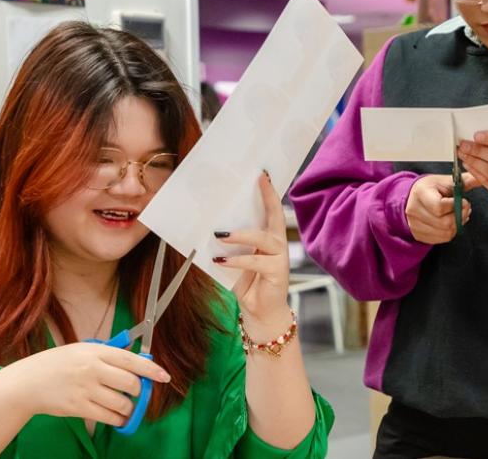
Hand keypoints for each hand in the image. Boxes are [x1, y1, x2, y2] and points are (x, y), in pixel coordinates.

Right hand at [0, 342, 170, 426]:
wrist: (28, 382)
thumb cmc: (56, 364)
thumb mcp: (81, 350)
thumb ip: (107, 354)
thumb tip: (135, 358)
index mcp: (95, 352)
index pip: (131, 360)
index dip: (151, 369)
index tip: (164, 376)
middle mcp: (92, 369)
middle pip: (131, 383)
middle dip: (140, 391)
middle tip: (137, 393)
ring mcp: (86, 390)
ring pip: (122, 403)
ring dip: (130, 408)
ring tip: (126, 408)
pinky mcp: (79, 408)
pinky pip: (110, 417)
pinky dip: (119, 419)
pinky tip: (118, 417)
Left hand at [213, 172, 292, 328]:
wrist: (259, 312)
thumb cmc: (247, 283)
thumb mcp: (234, 258)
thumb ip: (227, 244)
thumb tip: (207, 227)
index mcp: (269, 236)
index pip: (270, 209)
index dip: (268, 191)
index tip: (262, 174)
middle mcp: (278, 243)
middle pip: (275, 215)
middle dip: (268, 197)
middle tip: (258, 182)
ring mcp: (280, 257)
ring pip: (264, 238)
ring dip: (241, 234)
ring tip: (221, 235)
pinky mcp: (277, 272)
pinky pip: (256, 261)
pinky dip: (237, 260)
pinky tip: (221, 261)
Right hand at [404, 173, 478, 244]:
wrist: (414, 197)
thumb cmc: (433, 188)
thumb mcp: (447, 181)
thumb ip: (465, 180)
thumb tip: (481, 178)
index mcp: (420, 193)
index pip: (439, 207)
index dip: (456, 206)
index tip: (463, 200)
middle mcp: (413, 210)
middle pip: (444, 223)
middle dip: (460, 217)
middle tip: (464, 209)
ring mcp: (414, 224)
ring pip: (445, 233)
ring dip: (457, 226)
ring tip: (459, 215)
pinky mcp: (418, 235)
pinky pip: (442, 239)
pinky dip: (451, 232)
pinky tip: (451, 223)